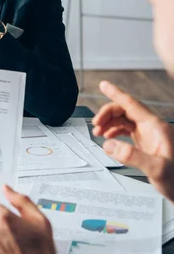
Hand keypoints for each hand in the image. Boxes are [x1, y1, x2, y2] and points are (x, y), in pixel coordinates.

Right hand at [92, 81, 173, 201]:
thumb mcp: (157, 168)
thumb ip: (132, 156)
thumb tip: (109, 145)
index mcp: (156, 127)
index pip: (131, 104)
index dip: (116, 93)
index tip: (104, 85)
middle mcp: (152, 127)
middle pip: (124, 111)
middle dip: (107, 114)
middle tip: (96, 124)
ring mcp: (148, 135)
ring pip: (124, 120)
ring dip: (109, 123)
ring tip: (98, 133)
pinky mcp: (145, 143)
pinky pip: (126, 130)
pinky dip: (114, 132)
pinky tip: (109, 139)